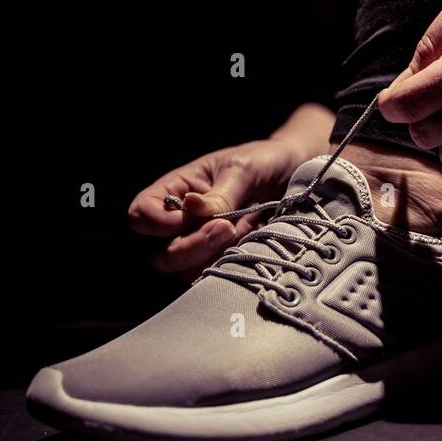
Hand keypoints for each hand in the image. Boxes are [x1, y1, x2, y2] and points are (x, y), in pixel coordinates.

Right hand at [127, 136, 305, 276]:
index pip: (141, 215)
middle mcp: (183, 222)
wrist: (300, 176)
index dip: (158, 223)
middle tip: (226, 228)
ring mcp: (203, 246)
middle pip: (159, 254)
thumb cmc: (266, 162)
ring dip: (216, 256)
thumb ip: (219, 193)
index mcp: (177, 191)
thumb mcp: (243, 169)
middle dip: (191, 247)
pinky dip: (233, 267)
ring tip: (246, 230)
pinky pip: (216, 278)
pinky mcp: (225, 262)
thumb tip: (191, 207)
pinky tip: (253, 244)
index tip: (192, 214)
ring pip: (187, 272)